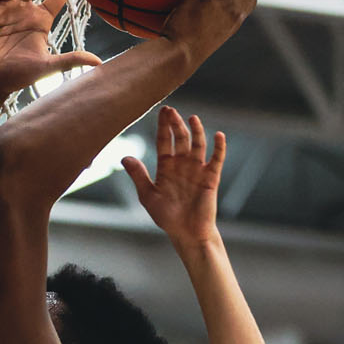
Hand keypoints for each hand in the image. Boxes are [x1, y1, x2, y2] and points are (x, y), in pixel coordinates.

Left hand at [126, 107, 224, 244]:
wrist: (186, 233)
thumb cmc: (167, 217)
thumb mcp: (148, 196)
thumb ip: (139, 176)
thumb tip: (124, 157)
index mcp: (166, 167)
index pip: (164, 141)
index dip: (163, 126)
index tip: (162, 111)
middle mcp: (182, 164)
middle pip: (180, 138)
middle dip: (176, 124)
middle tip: (171, 111)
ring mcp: (197, 169)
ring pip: (197, 145)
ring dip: (196, 131)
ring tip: (192, 118)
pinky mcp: (211, 177)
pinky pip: (216, 159)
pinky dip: (219, 147)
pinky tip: (218, 135)